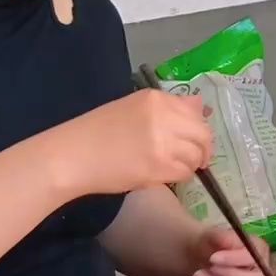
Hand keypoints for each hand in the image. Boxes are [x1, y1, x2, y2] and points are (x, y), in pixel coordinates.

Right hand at [45, 90, 212, 196]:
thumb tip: (200, 107)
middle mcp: (163, 116)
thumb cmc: (97, 133)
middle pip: (202, 133)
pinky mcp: (159, 167)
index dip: (199, 128)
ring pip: (196, 155)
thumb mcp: (134, 109)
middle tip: (197, 159)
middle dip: (204, 148)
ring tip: (173, 167)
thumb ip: (169, 109)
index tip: (194, 139)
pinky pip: (184, 172)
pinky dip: (180, 176)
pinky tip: (164, 175)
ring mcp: (163, 142)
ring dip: (191, 164)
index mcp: (155, 99)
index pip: (194, 110)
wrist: (72, 156)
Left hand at [181, 225, 270, 275]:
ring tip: (195, 275)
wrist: (203, 255)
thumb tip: (226, 242)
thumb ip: (222, 237)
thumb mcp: (215, 234)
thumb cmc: (213, 243)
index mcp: (260, 253)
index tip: (213, 258)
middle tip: (203, 271)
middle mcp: (260, 274)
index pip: (255, 260)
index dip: (234, 260)